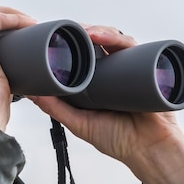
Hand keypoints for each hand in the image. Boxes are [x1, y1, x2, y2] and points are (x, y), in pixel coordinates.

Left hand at [28, 25, 183, 183]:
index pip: (82, 56)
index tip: (51, 39)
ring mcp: (129, 67)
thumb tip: (32, 93)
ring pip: (113, 39)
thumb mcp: (80, 124)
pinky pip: (132, 46)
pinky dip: (117, 38)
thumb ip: (56, 109)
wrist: (150, 150)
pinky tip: (102, 38)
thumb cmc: (120, 140)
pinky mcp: (146, 66)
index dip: (68, 46)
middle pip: (98, 43)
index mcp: (97, 82)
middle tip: (64, 32)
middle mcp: (113, 72)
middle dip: (81, 33)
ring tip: (81, 33)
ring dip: (96, 32)